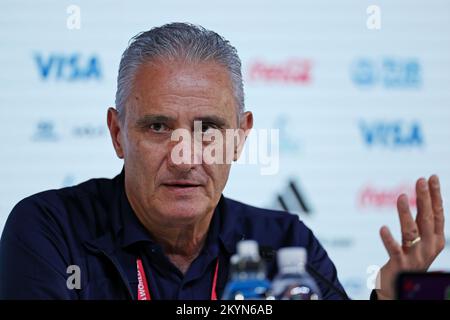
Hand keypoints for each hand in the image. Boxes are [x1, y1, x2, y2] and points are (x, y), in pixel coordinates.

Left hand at [376, 175, 445, 299]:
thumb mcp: (421, 241)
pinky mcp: (400, 264)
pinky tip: (382, 228)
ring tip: (401, 197)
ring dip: (406, 213)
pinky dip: (388, 239)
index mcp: (436, 240)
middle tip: (420, 180)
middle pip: (427, 219)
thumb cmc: (411, 260)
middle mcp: (428, 248)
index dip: (435, 196)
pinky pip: (394, 250)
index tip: (432, 177)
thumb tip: (422, 197)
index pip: (438, 214)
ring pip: (411, 232)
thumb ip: (421, 222)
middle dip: (425, 198)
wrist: (402, 288)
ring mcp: (415, 256)